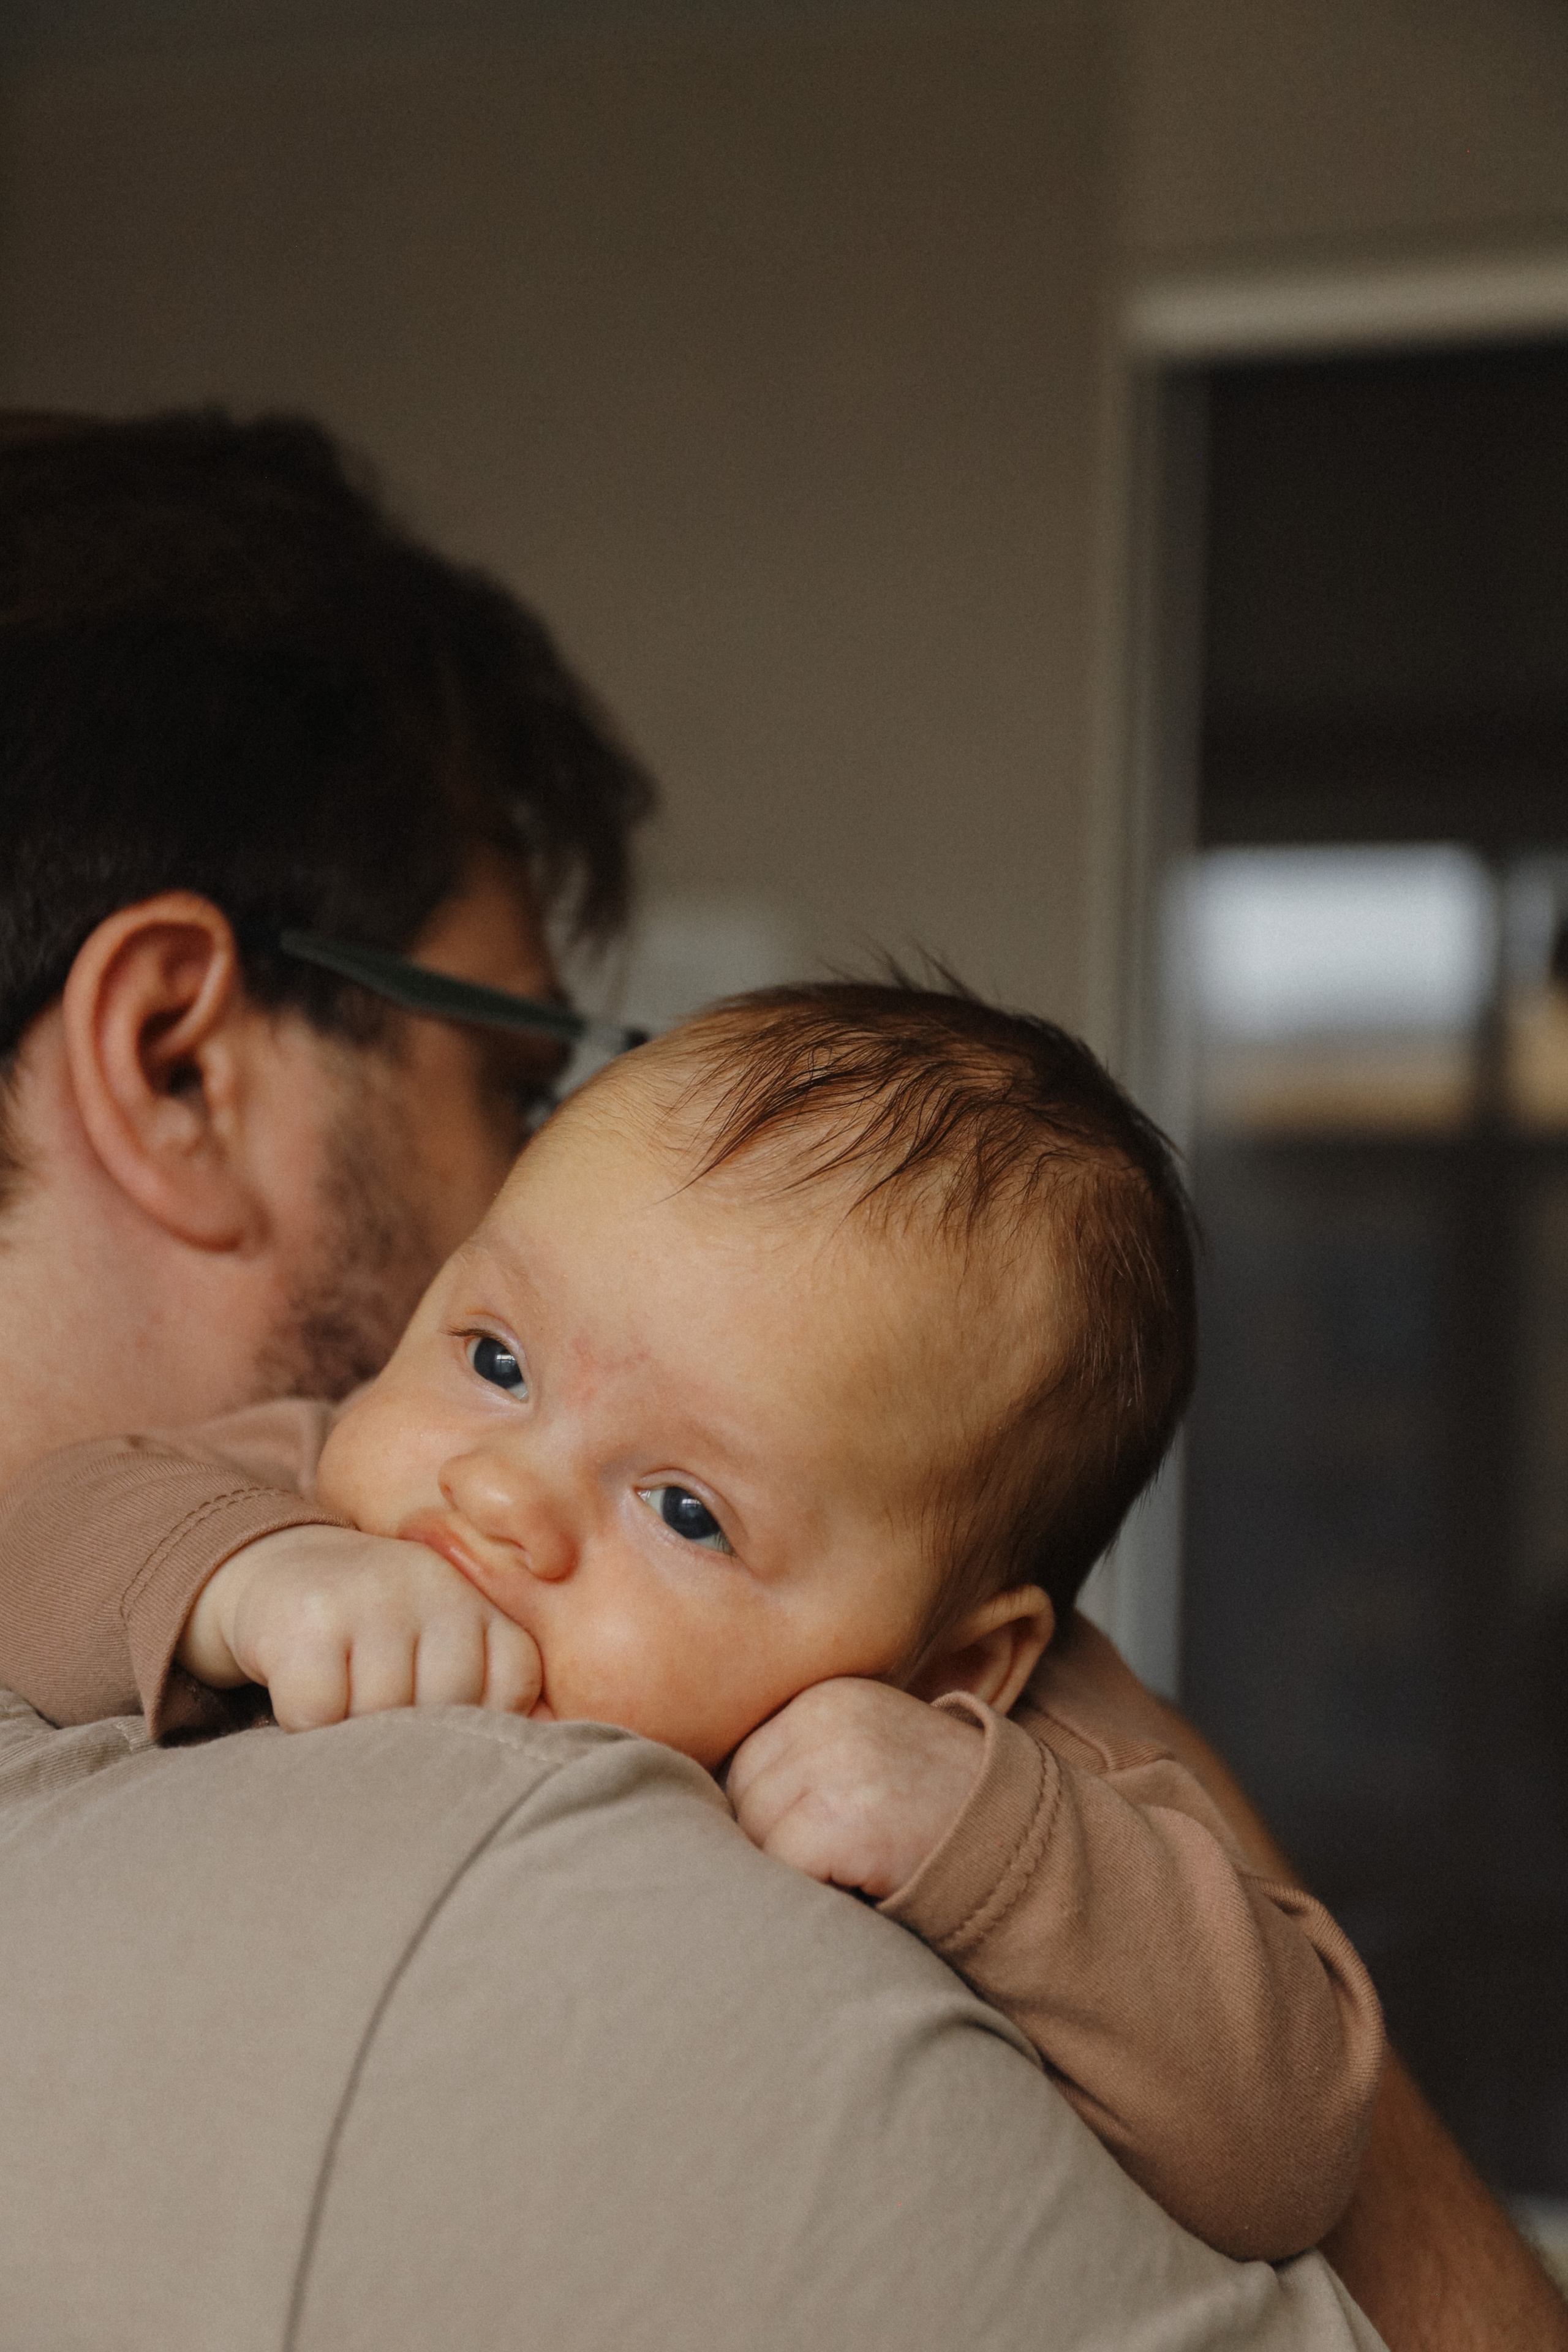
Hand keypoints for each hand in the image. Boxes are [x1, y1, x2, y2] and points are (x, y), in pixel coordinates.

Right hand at [177, 1525, 543, 1730]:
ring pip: (383, 1715)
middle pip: (449, 1707)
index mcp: (479, 1600)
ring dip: (355, 1734)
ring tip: (343, 1706)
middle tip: (382, 1722)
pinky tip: (305, 1695)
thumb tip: (546, 1749)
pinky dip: (306, 1725)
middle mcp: (435, 1588)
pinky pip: (320, 1715)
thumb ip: (493, 1691)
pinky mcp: (309, 1623)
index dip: (476, 1726)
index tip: (440, 1720)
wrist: (281, 1569)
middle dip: (414, 1736)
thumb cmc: (377, 1630)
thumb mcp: (444, 1642)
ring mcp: (372, 1599)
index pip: (513, 1687)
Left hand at [727, 1679, 985, 1900]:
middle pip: (739, 1797)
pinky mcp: (847, 1819)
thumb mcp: (871, 1751)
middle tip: (820, 1870)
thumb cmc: (937, 1808)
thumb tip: (709, 1802)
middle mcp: (828, 1717)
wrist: (1021, 1838)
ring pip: (754, 1834)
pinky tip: (853, 1889)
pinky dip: (809, 1890)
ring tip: (842, 1877)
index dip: (759, 1814)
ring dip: (786, 1870)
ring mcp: (838, 1764)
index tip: (796, 1843)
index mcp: (828, 1695)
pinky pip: (783, 1866)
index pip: (744, 1761)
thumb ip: (807, 1757)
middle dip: (765, 1843)